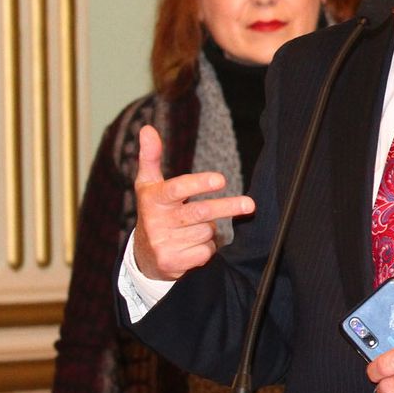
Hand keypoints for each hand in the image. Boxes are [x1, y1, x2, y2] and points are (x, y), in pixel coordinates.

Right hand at [130, 125, 254, 279]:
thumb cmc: (154, 212)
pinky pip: (206, 252)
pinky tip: (193, 246)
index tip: (221, 179)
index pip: (177, 189)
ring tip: (195, 229)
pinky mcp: (172, 263)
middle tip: (249, 204)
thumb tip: (148, 129)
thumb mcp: (148, 185)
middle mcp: (156, 222)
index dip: (199, 184)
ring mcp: (163, 244)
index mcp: (152, 199)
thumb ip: (150, 157)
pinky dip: (208, 248)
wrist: (143, 256)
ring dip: (210, 230)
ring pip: (206, 232)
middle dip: (227, 207)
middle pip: (200, 212)